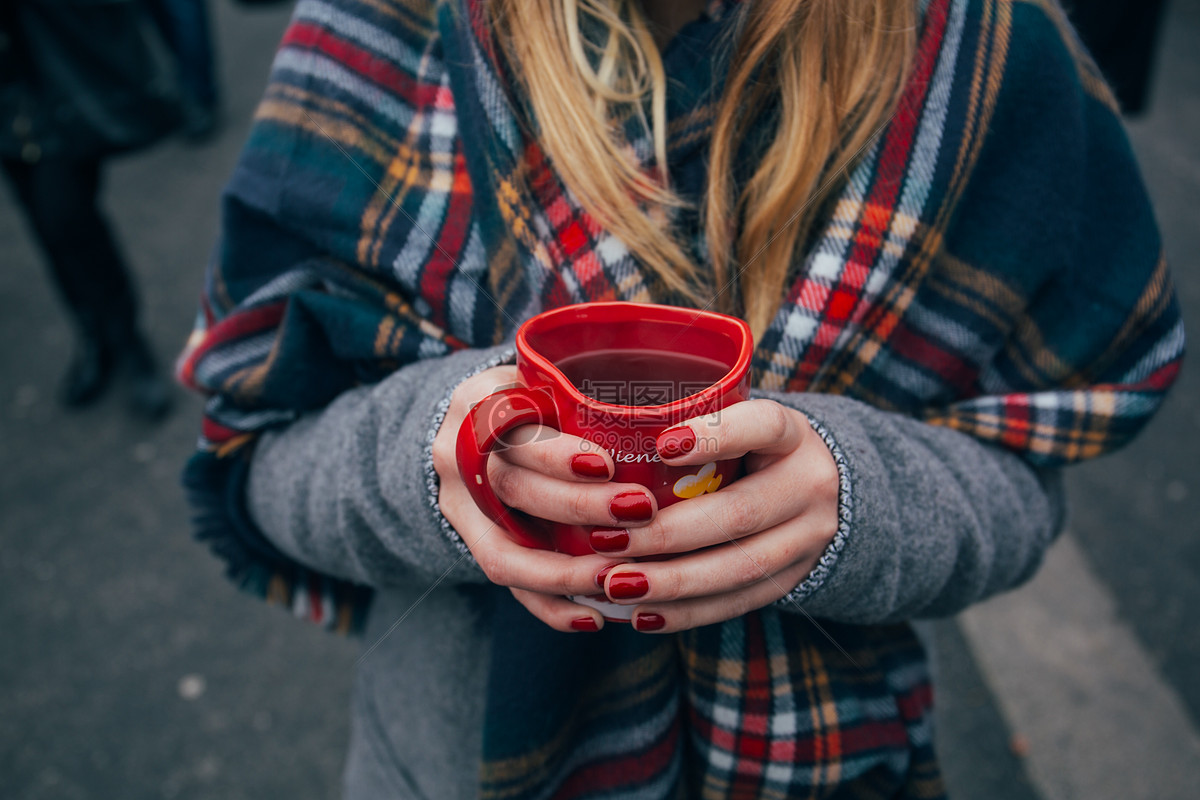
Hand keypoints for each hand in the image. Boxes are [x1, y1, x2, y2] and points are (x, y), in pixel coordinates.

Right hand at [430, 366, 655, 632]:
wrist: (478, 427)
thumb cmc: (538, 399)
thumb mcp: (550, 380)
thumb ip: (590, 396)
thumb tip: (682, 417)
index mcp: (480, 401)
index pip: (510, 429)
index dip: (554, 454)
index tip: (607, 464)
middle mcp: (457, 454)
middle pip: (512, 489)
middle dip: (577, 507)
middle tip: (639, 512)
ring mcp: (459, 506)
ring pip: (504, 551)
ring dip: (565, 572)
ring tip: (620, 579)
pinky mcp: (472, 543)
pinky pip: (508, 585)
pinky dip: (550, 606)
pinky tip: (594, 617)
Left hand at [592, 399, 839, 632]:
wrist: (822, 489)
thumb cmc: (752, 447)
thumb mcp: (739, 421)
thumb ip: (691, 424)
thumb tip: (602, 433)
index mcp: (792, 435)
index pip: (764, 426)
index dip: (716, 436)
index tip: (662, 446)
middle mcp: (809, 485)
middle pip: (739, 514)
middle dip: (667, 533)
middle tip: (606, 541)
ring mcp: (808, 538)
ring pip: (740, 568)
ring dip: (672, 582)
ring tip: (616, 584)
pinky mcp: (793, 579)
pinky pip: (738, 601)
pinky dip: (687, 612)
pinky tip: (642, 615)